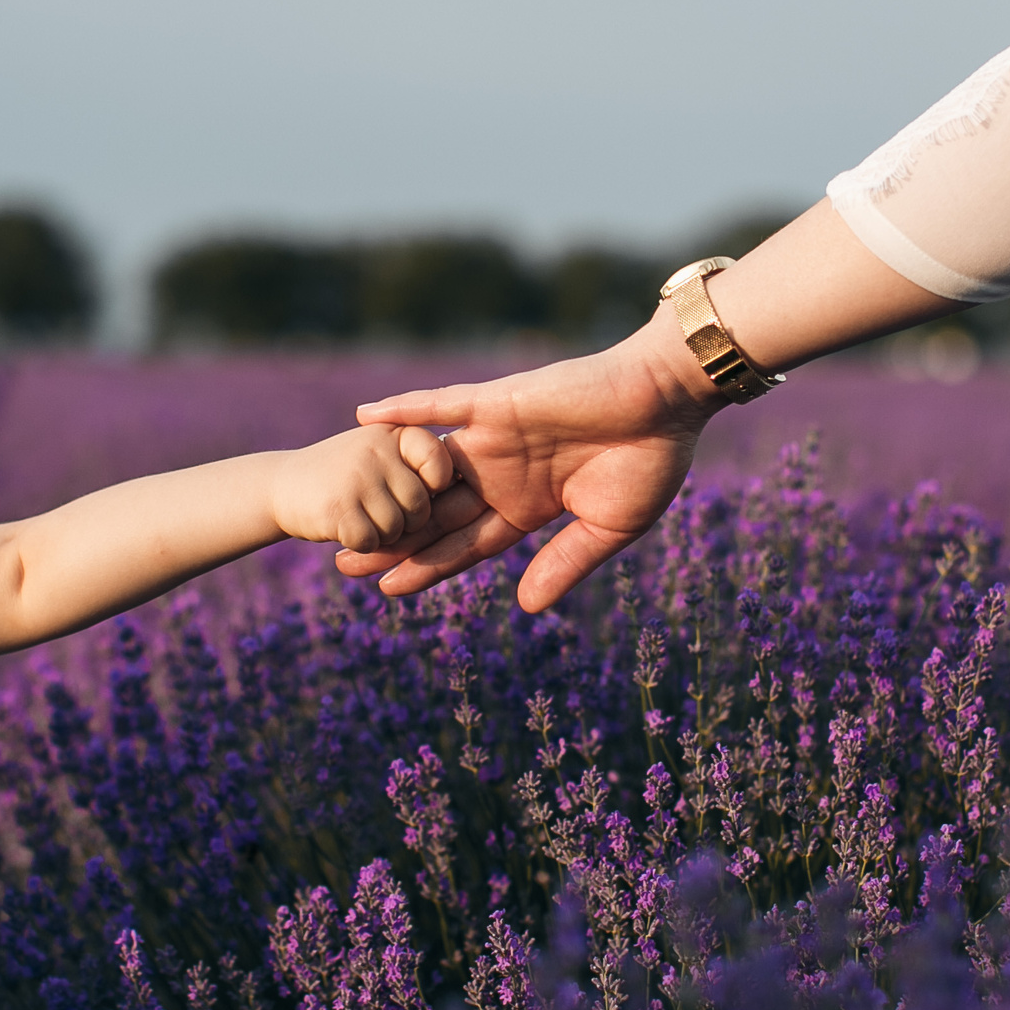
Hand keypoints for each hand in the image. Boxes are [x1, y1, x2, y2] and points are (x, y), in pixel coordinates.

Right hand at [269, 424, 458, 552]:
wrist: (283, 485)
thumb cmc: (345, 473)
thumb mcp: (381, 450)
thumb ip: (418, 460)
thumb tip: (462, 488)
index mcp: (395, 432)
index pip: (439, 465)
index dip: (434, 487)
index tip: (422, 491)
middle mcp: (378, 449)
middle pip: (421, 507)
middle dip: (406, 521)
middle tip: (378, 510)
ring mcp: (357, 477)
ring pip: (397, 529)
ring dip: (381, 535)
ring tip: (357, 514)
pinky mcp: (338, 508)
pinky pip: (371, 542)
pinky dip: (361, 545)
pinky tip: (343, 527)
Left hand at [343, 315, 715, 611]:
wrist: (668, 400)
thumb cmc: (650, 462)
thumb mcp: (608, 528)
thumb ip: (564, 563)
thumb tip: (524, 609)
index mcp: (528, 507)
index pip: (466, 545)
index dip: (427, 568)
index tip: (386, 590)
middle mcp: (502, 474)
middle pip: (435, 514)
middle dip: (392, 537)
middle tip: (340, 560)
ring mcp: (496, 438)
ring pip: (428, 469)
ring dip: (387, 485)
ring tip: (342, 505)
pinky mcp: (499, 402)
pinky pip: (443, 405)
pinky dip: (405, 410)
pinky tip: (364, 418)